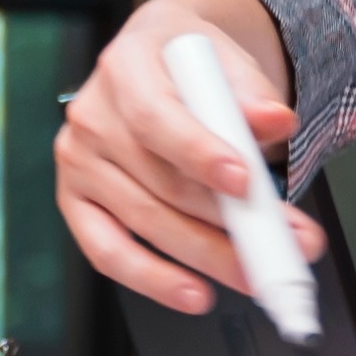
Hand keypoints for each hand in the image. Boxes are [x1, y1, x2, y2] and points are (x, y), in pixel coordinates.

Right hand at [54, 0, 323, 314]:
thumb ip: (252, 95)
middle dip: (226, 222)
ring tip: (255, 272)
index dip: (199, 153)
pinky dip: (153, 279)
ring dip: (205, 256)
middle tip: (280, 243)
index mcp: (125, 66)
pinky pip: (107, 252)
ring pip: (144, 221)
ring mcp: (78, 162)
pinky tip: (193, 292)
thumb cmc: (194, 66)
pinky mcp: (75, 202)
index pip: (156, 117)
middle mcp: (91, 115)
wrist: (165, 64)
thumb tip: (277, 121)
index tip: (244, 183)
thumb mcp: (228, 62)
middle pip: (158, 182)